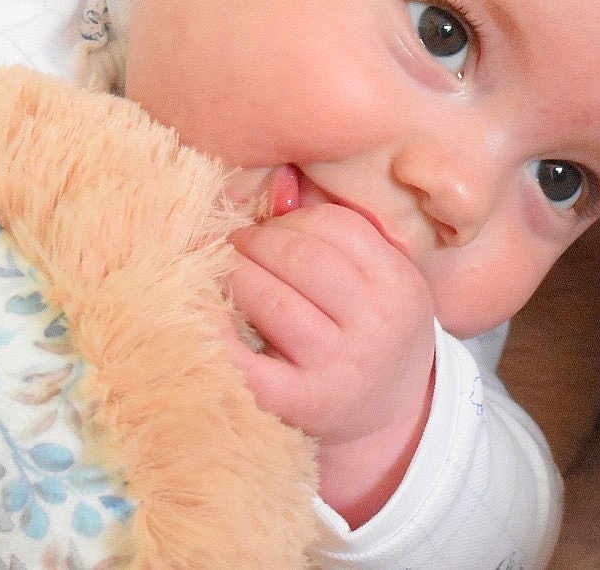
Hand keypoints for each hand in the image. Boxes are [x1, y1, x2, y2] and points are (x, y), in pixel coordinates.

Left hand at [226, 203, 436, 524]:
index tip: (269, 227)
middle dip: (256, 242)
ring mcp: (338, 367)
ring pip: (272, 299)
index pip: (335, 226)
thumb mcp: (376, 281)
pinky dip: (216, 331)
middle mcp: (377, 325)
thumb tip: (279, 179)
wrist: (388, 419)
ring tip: (220, 271)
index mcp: (399, 284)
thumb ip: (333, 229)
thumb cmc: (371, 332)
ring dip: (235, 276)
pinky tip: (200, 313)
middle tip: (234, 245)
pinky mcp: (299, 404)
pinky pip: (246, 361)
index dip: (290, 219)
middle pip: (301, 257)